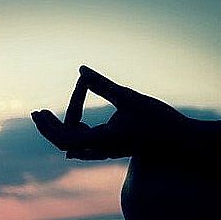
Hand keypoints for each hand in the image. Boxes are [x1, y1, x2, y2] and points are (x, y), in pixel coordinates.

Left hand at [31, 65, 194, 159]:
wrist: (183, 142)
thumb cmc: (159, 120)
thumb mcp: (129, 98)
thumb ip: (103, 85)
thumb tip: (81, 69)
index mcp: (102, 140)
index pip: (64, 138)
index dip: (48, 126)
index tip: (39, 110)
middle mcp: (102, 149)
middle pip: (65, 144)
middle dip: (50, 128)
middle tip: (37, 113)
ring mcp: (108, 150)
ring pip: (76, 145)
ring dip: (63, 130)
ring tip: (49, 115)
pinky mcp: (115, 146)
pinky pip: (89, 144)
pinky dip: (79, 132)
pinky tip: (78, 122)